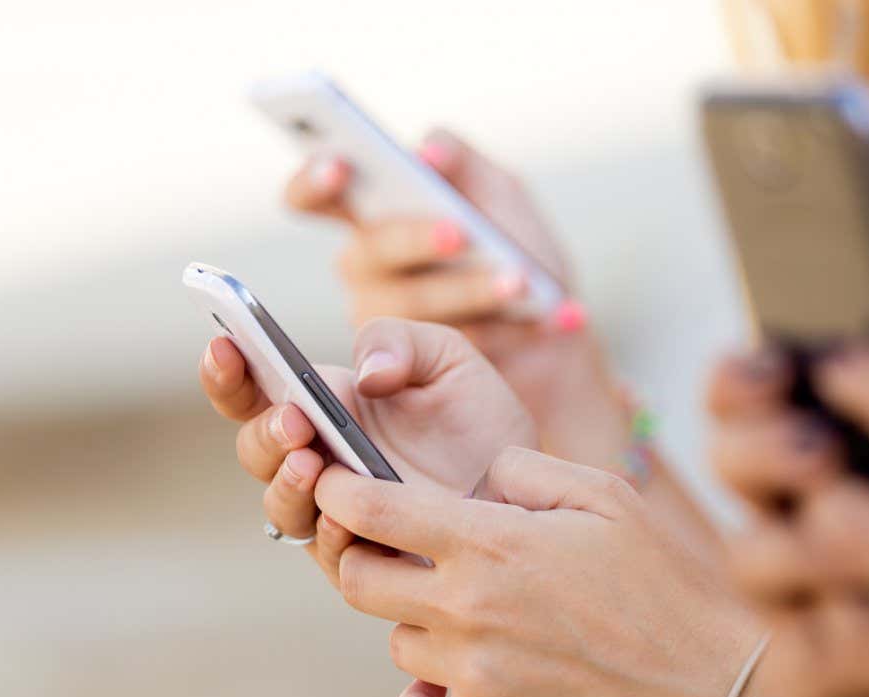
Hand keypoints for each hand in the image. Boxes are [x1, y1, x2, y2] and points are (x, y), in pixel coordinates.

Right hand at [199, 317, 535, 583]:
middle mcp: (316, 458)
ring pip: (281, 506)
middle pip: (256, 450)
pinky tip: (344, 515)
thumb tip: (365, 373)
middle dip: (265, 433)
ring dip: (287, 484)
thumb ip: (398, 342)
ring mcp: (335, 510)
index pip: (253, 389)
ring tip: (313, 461)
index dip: (227, 371)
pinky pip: (329, 552)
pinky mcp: (365, 555)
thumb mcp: (445, 357)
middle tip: (295, 418)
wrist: (528, 483)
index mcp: (321, 404)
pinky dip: (329, 532)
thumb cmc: (477, 415)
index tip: (224, 347)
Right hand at [285, 129, 625, 466]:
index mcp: (374, 217)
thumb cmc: (520, 258)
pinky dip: (508, 324)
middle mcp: (367, 271)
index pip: (313, 196)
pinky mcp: (414, 374)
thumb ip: (467, 165)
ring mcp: (382, 327)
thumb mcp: (502, 198)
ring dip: (469, 289)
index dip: (315, 181)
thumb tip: (428, 151)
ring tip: (520, 282)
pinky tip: (554, 315)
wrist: (555, 340)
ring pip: (407, 305)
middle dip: (415, 238)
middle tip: (459, 234)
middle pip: (368, 251)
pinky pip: (446, 349)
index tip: (341, 168)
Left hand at [310, 446, 760, 696]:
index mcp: (491, 542)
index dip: (339, 490)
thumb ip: (527, 469)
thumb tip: (479, 473)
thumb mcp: (605, 495)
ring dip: (416, 621)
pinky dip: (424, 690)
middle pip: (356, 579)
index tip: (337, 485)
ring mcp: (473, 674)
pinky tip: (460, 670)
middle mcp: (468, 608)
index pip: (371, 510)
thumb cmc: (662, 583)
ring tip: (472, 612)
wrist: (707, 683)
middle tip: (402, 550)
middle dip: (364, 555)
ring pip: (394, 640)